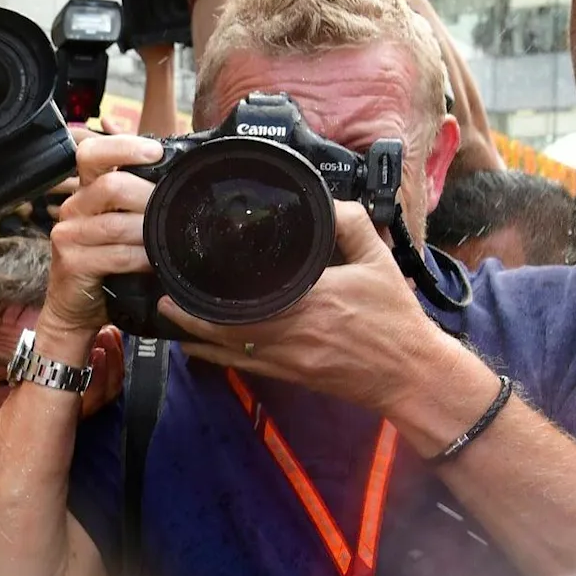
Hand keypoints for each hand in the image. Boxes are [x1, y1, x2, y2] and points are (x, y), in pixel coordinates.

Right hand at [41, 134, 161, 337]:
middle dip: (149, 197)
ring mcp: (68, 234)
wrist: (76, 307)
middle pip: (110, 186)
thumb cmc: (107, 262)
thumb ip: (139, 200)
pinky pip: (116, 255)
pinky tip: (154, 263)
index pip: (92, 152)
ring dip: (148, 233)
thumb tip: (180, 176)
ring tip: (167, 239)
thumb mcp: (122, 224)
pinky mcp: (70, 261)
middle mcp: (73, 207)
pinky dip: (141, 259)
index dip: (123, 146)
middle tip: (173, 208)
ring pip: (116, 224)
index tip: (155, 151)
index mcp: (86, 190)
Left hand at [166, 201, 491, 447]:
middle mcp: (290, 333)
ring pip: (225, 349)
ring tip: (168, 313)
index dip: (212, 287)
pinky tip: (195, 344)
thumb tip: (323, 200)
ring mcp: (286, 359)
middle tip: (164, 292)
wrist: (411, 374)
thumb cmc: (395, 318)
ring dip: (194, 333)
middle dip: (187, 312)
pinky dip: (213, 355)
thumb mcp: (379, 260)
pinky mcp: (289, 375)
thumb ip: (350, 224)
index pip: (247, 295)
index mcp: (310, 301)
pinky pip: (240, 366)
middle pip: (222, 325)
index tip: (189, 268)